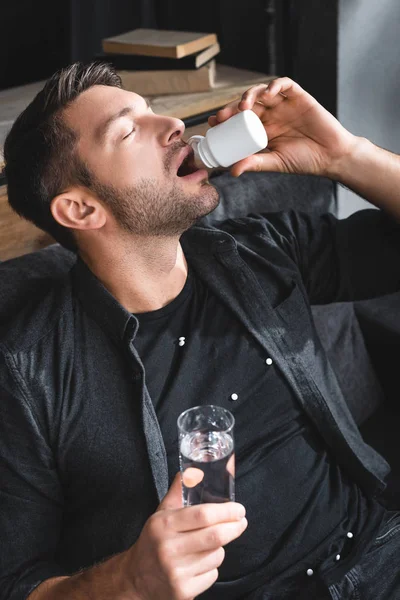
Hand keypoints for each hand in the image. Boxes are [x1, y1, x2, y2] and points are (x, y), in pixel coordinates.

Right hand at [127, 473, 246, 599]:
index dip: (226, 511)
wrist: (135, 579)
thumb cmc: (154, 541)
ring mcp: (176, 572)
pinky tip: (199, 564)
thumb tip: (194, 471)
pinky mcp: (183, 591)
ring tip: (207, 545)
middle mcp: (168, 548)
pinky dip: (211, 567)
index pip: (202, 515)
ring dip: (219, 548)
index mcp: (163, 525)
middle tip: (241, 522)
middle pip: (215, 536)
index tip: (239, 509)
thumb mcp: (161, 514)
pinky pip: (212, 575)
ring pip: (216, 556)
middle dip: (234, 527)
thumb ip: (178, 492)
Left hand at [208, 76, 356, 177]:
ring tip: (243, 107)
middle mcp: (272, 114)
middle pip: (247, 105)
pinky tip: (267, 93)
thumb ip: (255, 164)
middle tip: (221, 116)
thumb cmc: (304, 161)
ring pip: (262, 92)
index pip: (239, 120)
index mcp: (263, 129)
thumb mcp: (275, 162)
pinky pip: (284, 85)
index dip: (225, 119)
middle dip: (231, 108)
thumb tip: (231, 171)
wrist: (331, 156)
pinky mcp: (299, 96)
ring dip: (250, 95)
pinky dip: (275, 85)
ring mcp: (284, 104)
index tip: (213, 125)